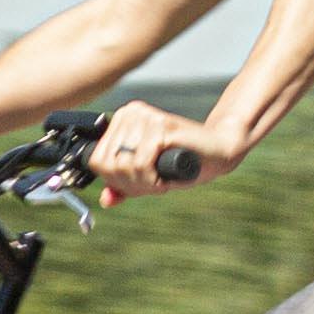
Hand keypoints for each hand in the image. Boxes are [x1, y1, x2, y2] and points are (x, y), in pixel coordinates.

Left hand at [92, 103, 221, 200]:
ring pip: (124, 164)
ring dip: (144, 182)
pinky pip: (141, 162)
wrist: (217, 153)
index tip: (139, 184)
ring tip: (161, 179)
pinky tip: (165, 177)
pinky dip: (153, 178)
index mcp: (120, 120)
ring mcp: (145, 116)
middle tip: (152, 183)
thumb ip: (124, 187)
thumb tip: (105, 200)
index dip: (115, 181)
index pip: (96, 160)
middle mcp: (130, 113)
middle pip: (109, 164)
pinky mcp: (161, 124)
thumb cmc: (181, 163)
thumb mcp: (146, 178)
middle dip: (130, 184)